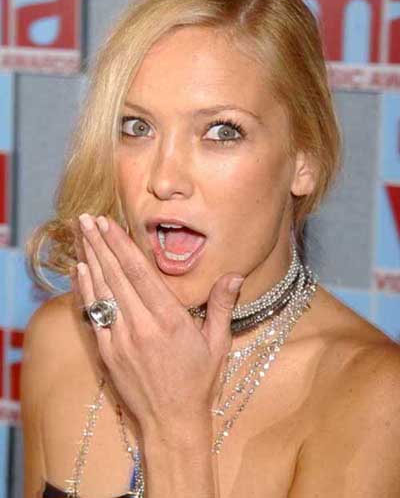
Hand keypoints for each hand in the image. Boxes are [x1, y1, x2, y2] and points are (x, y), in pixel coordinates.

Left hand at [71, 214, 243, 436]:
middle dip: (100, 243)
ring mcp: (120, 339)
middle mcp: (141, 326)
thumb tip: (234, 275)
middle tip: (87, 218)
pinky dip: (85, 291)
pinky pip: (93, 315)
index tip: (109, 223)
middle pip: (115, 275)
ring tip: (81, 234)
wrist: (172, 423)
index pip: (139, 272)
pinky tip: (80, 271)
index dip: (121, 245)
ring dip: (89, 260)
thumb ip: (222, 306)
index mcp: (169, 319)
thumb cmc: (198, 383)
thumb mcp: (218, 344)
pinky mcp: (108, 353)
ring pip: (101, 291)